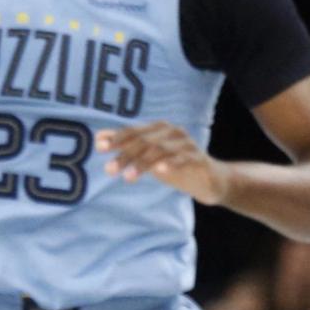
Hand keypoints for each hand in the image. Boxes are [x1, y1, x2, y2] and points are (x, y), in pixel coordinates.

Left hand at [96, 122, 231, 204]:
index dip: (116, 139)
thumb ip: (127, 147)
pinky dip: (170, 163)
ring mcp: (187, 144)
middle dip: (125, 155)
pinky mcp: (198, 158)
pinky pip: (182, 158)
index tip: (100, 149)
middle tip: (109, 170)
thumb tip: (99, 138)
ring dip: (141, 163)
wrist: (209, 180)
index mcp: (159, 128)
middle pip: (144, 141)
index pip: (134, 131)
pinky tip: (159, 171)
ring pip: (160, 150)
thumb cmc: (174, 166)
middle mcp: (172, 132)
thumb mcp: (148, 157)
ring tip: (127, 177)